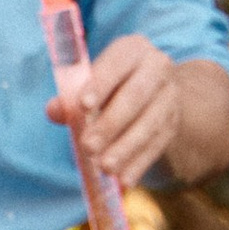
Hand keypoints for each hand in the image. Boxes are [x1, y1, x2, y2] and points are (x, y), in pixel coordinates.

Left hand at [49, 32, 181, 187]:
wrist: (151, 91)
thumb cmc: (109, 84)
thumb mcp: (91, 83)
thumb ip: (70, 96)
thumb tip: (54, 110)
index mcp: (133, 49)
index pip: (117, 63)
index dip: (100, 84)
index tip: (83, 106)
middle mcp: (157, 68)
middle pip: (136, 96)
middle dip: (111, 124)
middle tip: (87, 147)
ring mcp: (170, 96)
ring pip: (150, 124)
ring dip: (126, 148)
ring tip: (105, 167)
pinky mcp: (173, 123)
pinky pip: (157, 145)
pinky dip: (139, 164)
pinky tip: (125, 180)